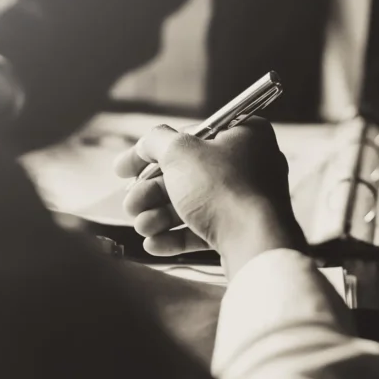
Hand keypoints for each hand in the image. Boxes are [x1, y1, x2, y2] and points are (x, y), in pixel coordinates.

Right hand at [113, 120, 305, 276]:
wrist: (255, 243)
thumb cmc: (222, 189)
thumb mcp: (180, 152)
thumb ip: (156, 140)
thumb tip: (147, 142)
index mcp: (243, 134)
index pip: (187, 138)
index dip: (149, 154)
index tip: (123, 170)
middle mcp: (250, 164)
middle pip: (186, 175)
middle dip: (151, 193)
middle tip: (129, 205)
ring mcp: (247, 200)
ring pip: (192, 204)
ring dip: (159, 216)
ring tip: (142, 226)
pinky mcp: (242, 231)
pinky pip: (204, 229)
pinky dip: (176, 235)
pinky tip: (154, 244)